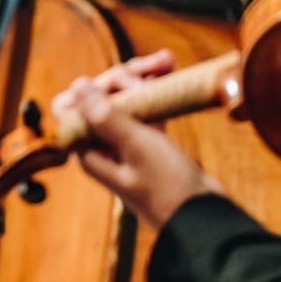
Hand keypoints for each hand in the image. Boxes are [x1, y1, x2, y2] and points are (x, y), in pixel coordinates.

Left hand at [64, 76, 222, 227]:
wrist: (206, 218)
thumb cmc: (169, 186)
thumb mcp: (136, 145)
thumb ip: (105, 116)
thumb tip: (77, 85)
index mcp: (89, 150)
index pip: (75, 106)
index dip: (95, 86)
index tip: (124, 77)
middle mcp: (102, 147)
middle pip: (101, 99)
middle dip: (126, 77)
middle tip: (155, 65)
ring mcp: (125, 146)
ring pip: (126, 102)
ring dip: (142, 80)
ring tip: (166, 62)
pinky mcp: (148, 146)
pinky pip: (145, 112)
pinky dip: (156, 95)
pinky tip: (169, 78)